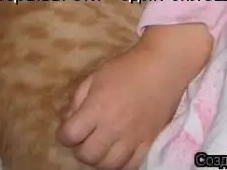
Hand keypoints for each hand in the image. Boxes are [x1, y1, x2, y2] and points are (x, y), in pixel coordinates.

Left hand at [58, 24, 211, 169]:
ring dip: (99, 159)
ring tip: (101, 148)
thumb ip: (78, 98)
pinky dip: (121, 165)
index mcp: (96, 108)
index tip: (68, 129)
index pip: (69, 136)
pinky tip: (118, 153)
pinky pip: (131, 166)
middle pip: (86, 155)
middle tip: (85, 138)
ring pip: (108, 166)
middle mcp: (112, 127)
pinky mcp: (148, 142)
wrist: (163, 66)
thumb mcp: (95, 76)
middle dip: (80, 149)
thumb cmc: (127, 67)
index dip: (63, 134)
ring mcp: (131, 138)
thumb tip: (68, 119)